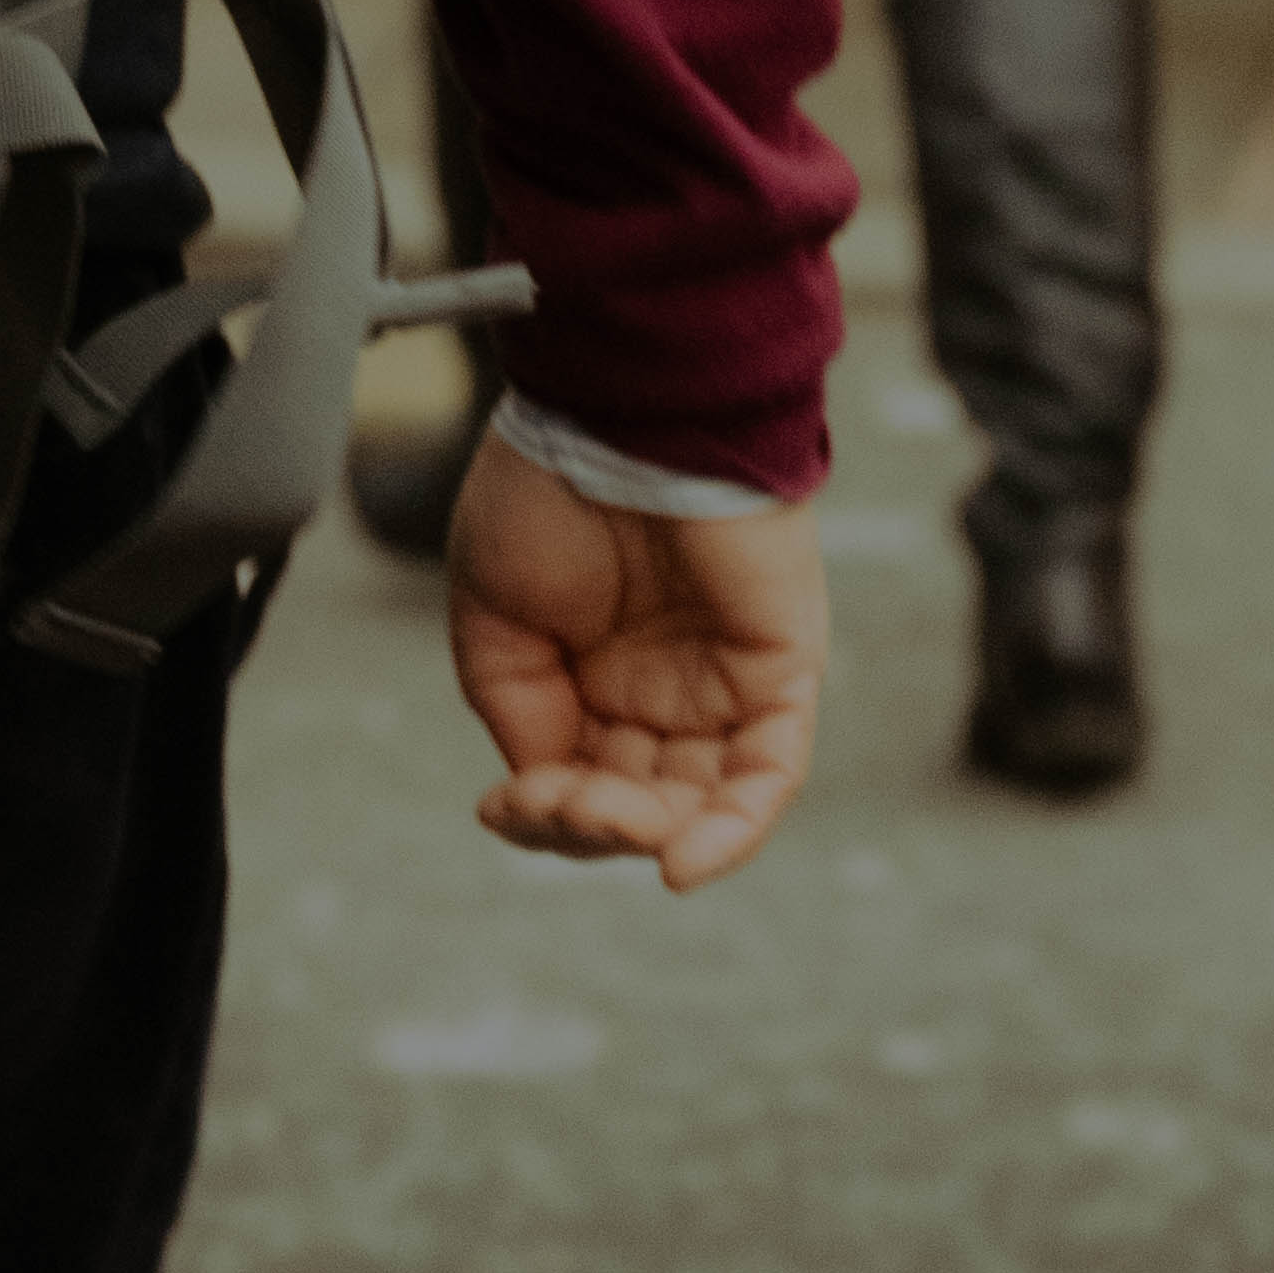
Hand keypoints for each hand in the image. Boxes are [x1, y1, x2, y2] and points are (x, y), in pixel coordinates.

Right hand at [443, 429, 824, 898]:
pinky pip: (770, 774)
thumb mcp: (493, 620)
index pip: (576, 786)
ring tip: (608, 818)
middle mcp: (661, 691)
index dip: (541, 817)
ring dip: (648, 832)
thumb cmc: (547, 489)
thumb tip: (547, 789)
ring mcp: (724, 685)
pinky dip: (732, 830)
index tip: (502, 805)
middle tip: (560, 803)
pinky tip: (677, 861)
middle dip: (591, 825)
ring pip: (700, 804)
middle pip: (637, 807)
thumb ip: (519, 714)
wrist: (617, 411)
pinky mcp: (780, 670)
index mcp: (590, 678)